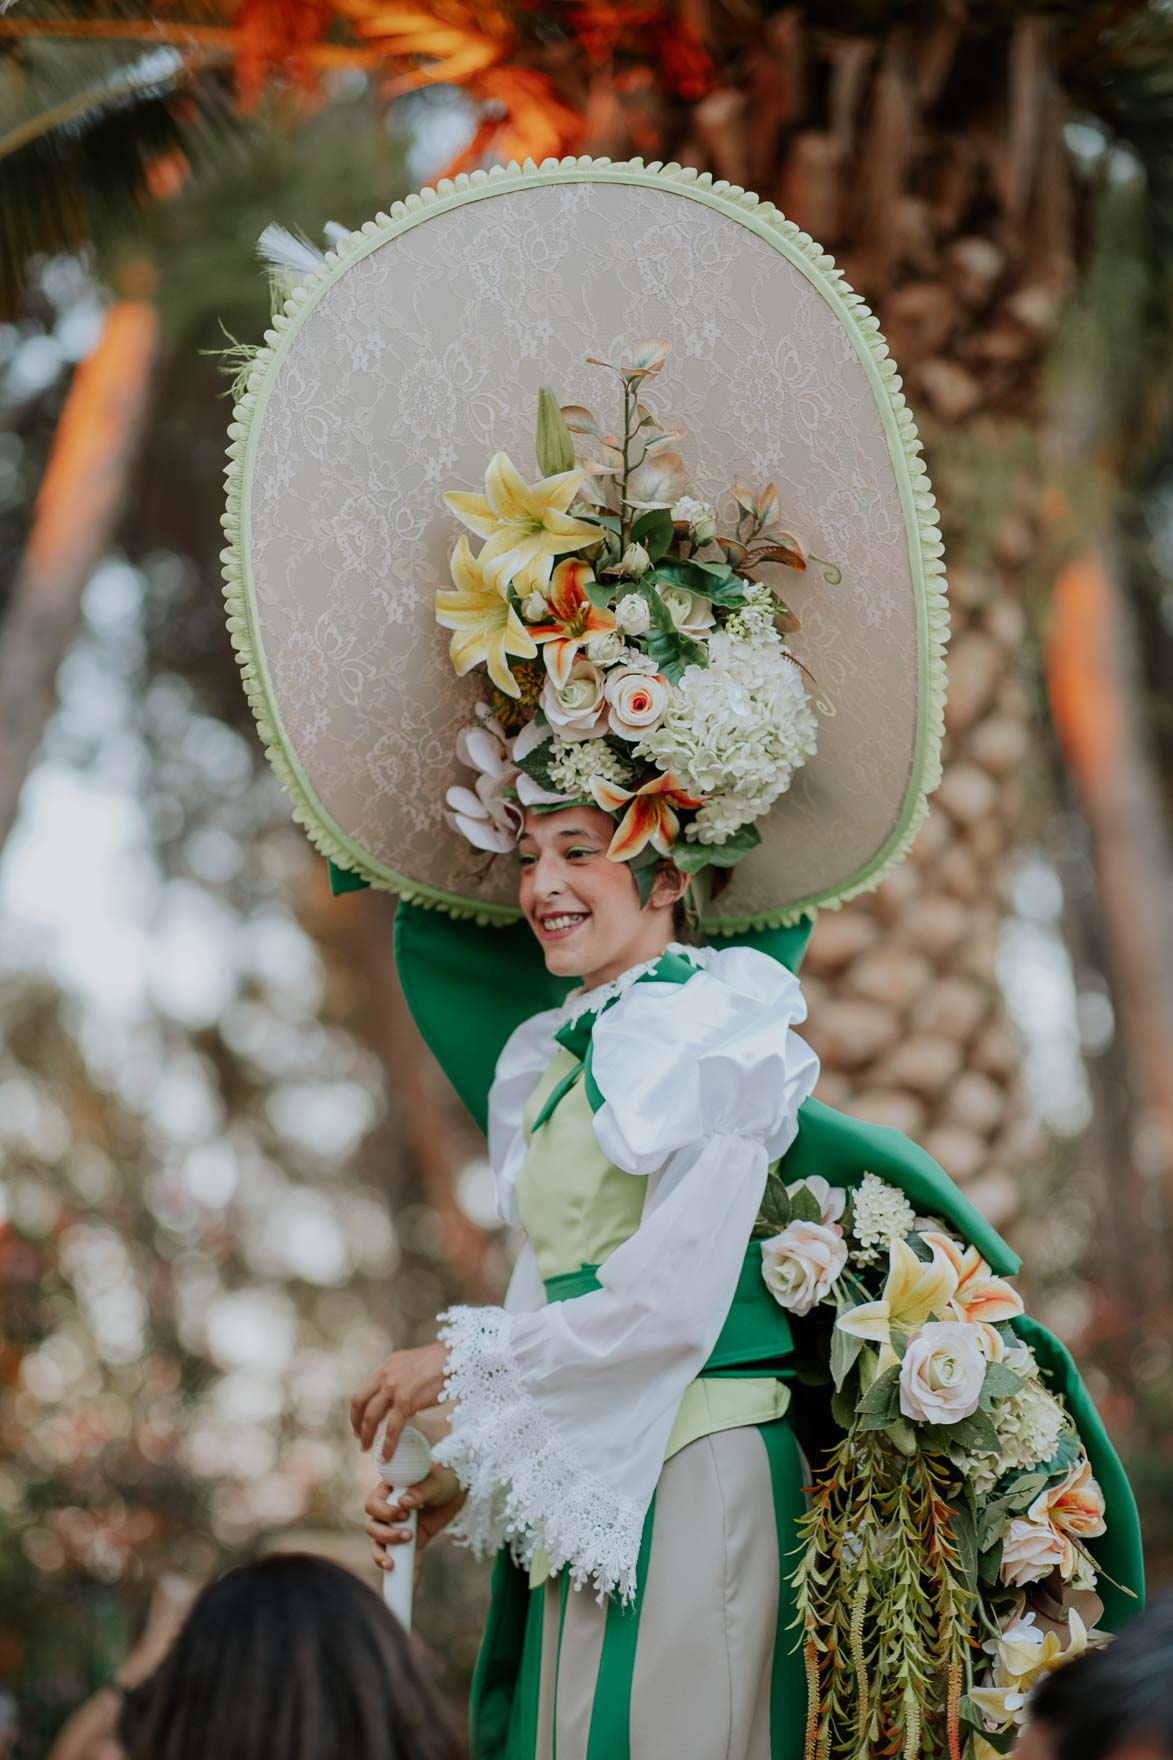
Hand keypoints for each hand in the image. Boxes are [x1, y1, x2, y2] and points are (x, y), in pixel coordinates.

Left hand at [349, 1341, 448, 1460]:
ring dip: (366, 1435)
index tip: (360, 1421)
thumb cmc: (442, 1362)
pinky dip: (388, 1444)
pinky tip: (386, 1456)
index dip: (359, 1408)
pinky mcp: (405, 1400)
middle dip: (356, 1422)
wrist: (455, 1356)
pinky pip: (392, 1427)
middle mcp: (385, 1375)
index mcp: (388, 1366)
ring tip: (366, 1449)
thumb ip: (403, 1378)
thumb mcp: (413, 1365)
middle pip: (359, 1401)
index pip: (365, 1389)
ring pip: (370, 1416)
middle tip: (359, 1437)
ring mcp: (393, 1387)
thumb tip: (401, 1400)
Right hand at [364, 1464, 465, 1584]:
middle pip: (372, 1526)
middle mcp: (387, 1510)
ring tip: (397, 1559)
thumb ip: (421, 1490)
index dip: (384, 1511)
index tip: (403, 1514)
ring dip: (384, 1553)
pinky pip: (398, 1559)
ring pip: (377, 1544)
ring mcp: (395, 1527)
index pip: (373, 1503)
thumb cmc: (443, 1479)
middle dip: (385, 1534)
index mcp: (389, 1490)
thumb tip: (404, 1502)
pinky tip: (409, 1586)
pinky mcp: (407, 1542)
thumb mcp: (436, 1482)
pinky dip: (402, 1573)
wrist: (457, 1491)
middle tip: (408, 1534)